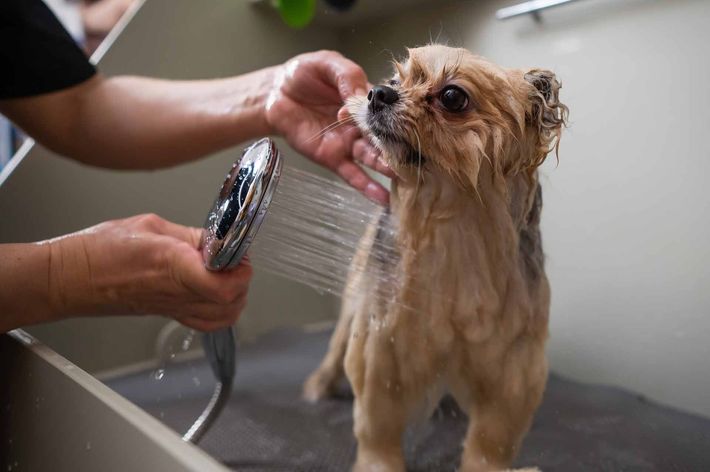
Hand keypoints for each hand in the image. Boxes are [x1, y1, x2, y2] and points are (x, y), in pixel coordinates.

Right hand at [48, 214, 251, 331]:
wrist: (71, 278)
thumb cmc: (100, 250)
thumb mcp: (150, 226)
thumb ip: (189, 235)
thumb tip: (216, 239)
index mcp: (174, 265)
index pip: (223, 284)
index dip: (241, 271)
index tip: (238, 252)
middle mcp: (178, 292)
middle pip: (231, 302)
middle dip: (242, 279)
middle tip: (234, 259)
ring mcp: (174, 307)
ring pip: (224, 316)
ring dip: (235, 296)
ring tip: (226, 273)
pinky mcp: (169, 314)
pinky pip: (207, 322)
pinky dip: (221, 311)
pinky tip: (215, 291)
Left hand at [265, 50, 393, 204]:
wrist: (275, 92)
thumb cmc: (303, 75)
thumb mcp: (327, 64)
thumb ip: (346, 77)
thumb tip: (358, 96)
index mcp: (364, 102)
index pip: (385, 110)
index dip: (393, 115)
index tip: (406, 121)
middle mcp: (360, 125)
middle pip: (384, 137)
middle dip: (399, 147)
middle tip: (417, 157)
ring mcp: (347, 143)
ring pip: (371, 158)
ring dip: (387, 168)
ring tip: (404, 177)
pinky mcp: (332, 158)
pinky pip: (352, 175)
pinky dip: (367, 188)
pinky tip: (383, 200)